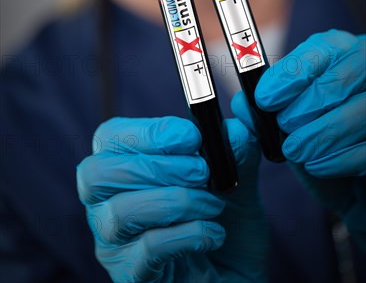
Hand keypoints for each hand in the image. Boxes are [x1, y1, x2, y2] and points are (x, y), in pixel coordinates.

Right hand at [76, 116, 267, 282]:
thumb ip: (234, 150)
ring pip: (122, 211)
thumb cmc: (224, 221)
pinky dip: (189, 234)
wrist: (236, 276)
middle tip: (202, 171)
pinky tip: (214, 234)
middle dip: (157, 166)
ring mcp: (113, 242)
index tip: (190, 136)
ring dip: (177, 201)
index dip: (147, 131)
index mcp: (123, 166)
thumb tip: (233, 129)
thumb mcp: (235, 179)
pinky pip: (148, 249)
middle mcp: (105, 203)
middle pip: (99, 173)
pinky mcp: (131, 275)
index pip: (109, 137)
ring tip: (213, 204)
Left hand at [235, 30, 365, 247]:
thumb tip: (241, 104)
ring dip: (321, 135)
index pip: (322, 50)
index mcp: (342, 50)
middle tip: (282, 126)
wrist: (348, 169)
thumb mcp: (287, 115)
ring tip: (294, 150)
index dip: (290, 74)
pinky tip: (317, 165)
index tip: (264, 98)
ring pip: (360, 112)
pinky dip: (339, 158)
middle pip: (341, 80)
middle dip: (305, 107)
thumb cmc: (316, 131)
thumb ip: (263, 108)